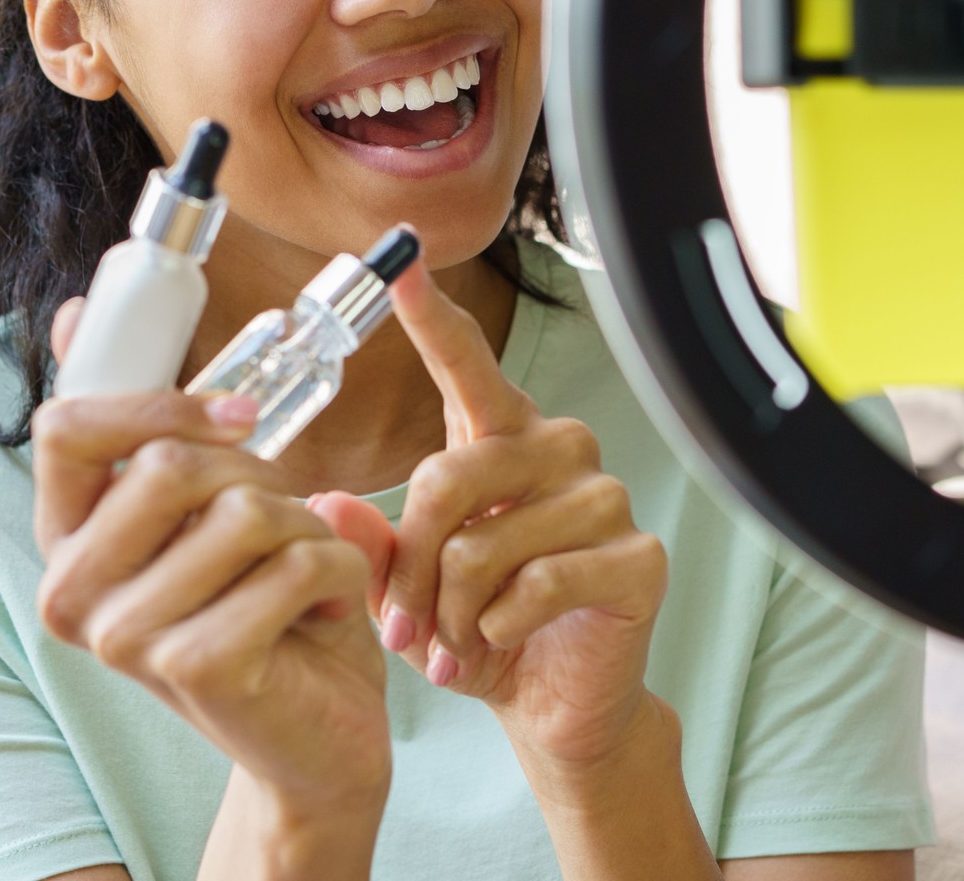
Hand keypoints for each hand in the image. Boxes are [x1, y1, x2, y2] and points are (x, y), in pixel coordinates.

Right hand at [32, 297, 393, 818]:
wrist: (320, 740)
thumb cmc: (267, 609)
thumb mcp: (208, 508)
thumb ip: (152, 426)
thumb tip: (70, 312)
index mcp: (66, 543)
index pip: (67, 429)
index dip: (161, 403)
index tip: (240, 414)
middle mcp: (72, 595)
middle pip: (170, 465)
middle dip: (262, 474)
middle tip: (291, 519)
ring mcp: (126, 638)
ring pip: (244, 510)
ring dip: (309, 528)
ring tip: (312, 570)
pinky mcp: (195, 667)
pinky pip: (294, 563)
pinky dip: (342, 570)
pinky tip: (334, 610)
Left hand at [315, 262, 669, 772]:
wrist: (553, 705)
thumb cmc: (478, 628)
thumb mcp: (409, 591)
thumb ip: (371, 546)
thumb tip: (327, 503)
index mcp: (500, 438)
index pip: (466, 363)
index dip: (432, 314)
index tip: (400, 258)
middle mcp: (557, 448)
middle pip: (446, 475)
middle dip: (409, 568)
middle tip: (403, 628)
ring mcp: (604, 497)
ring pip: (483, 543)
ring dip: (450, 612)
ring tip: (455, 642)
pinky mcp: (637, 555)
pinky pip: (536, 583)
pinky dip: (497, 628)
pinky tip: (502, 639)